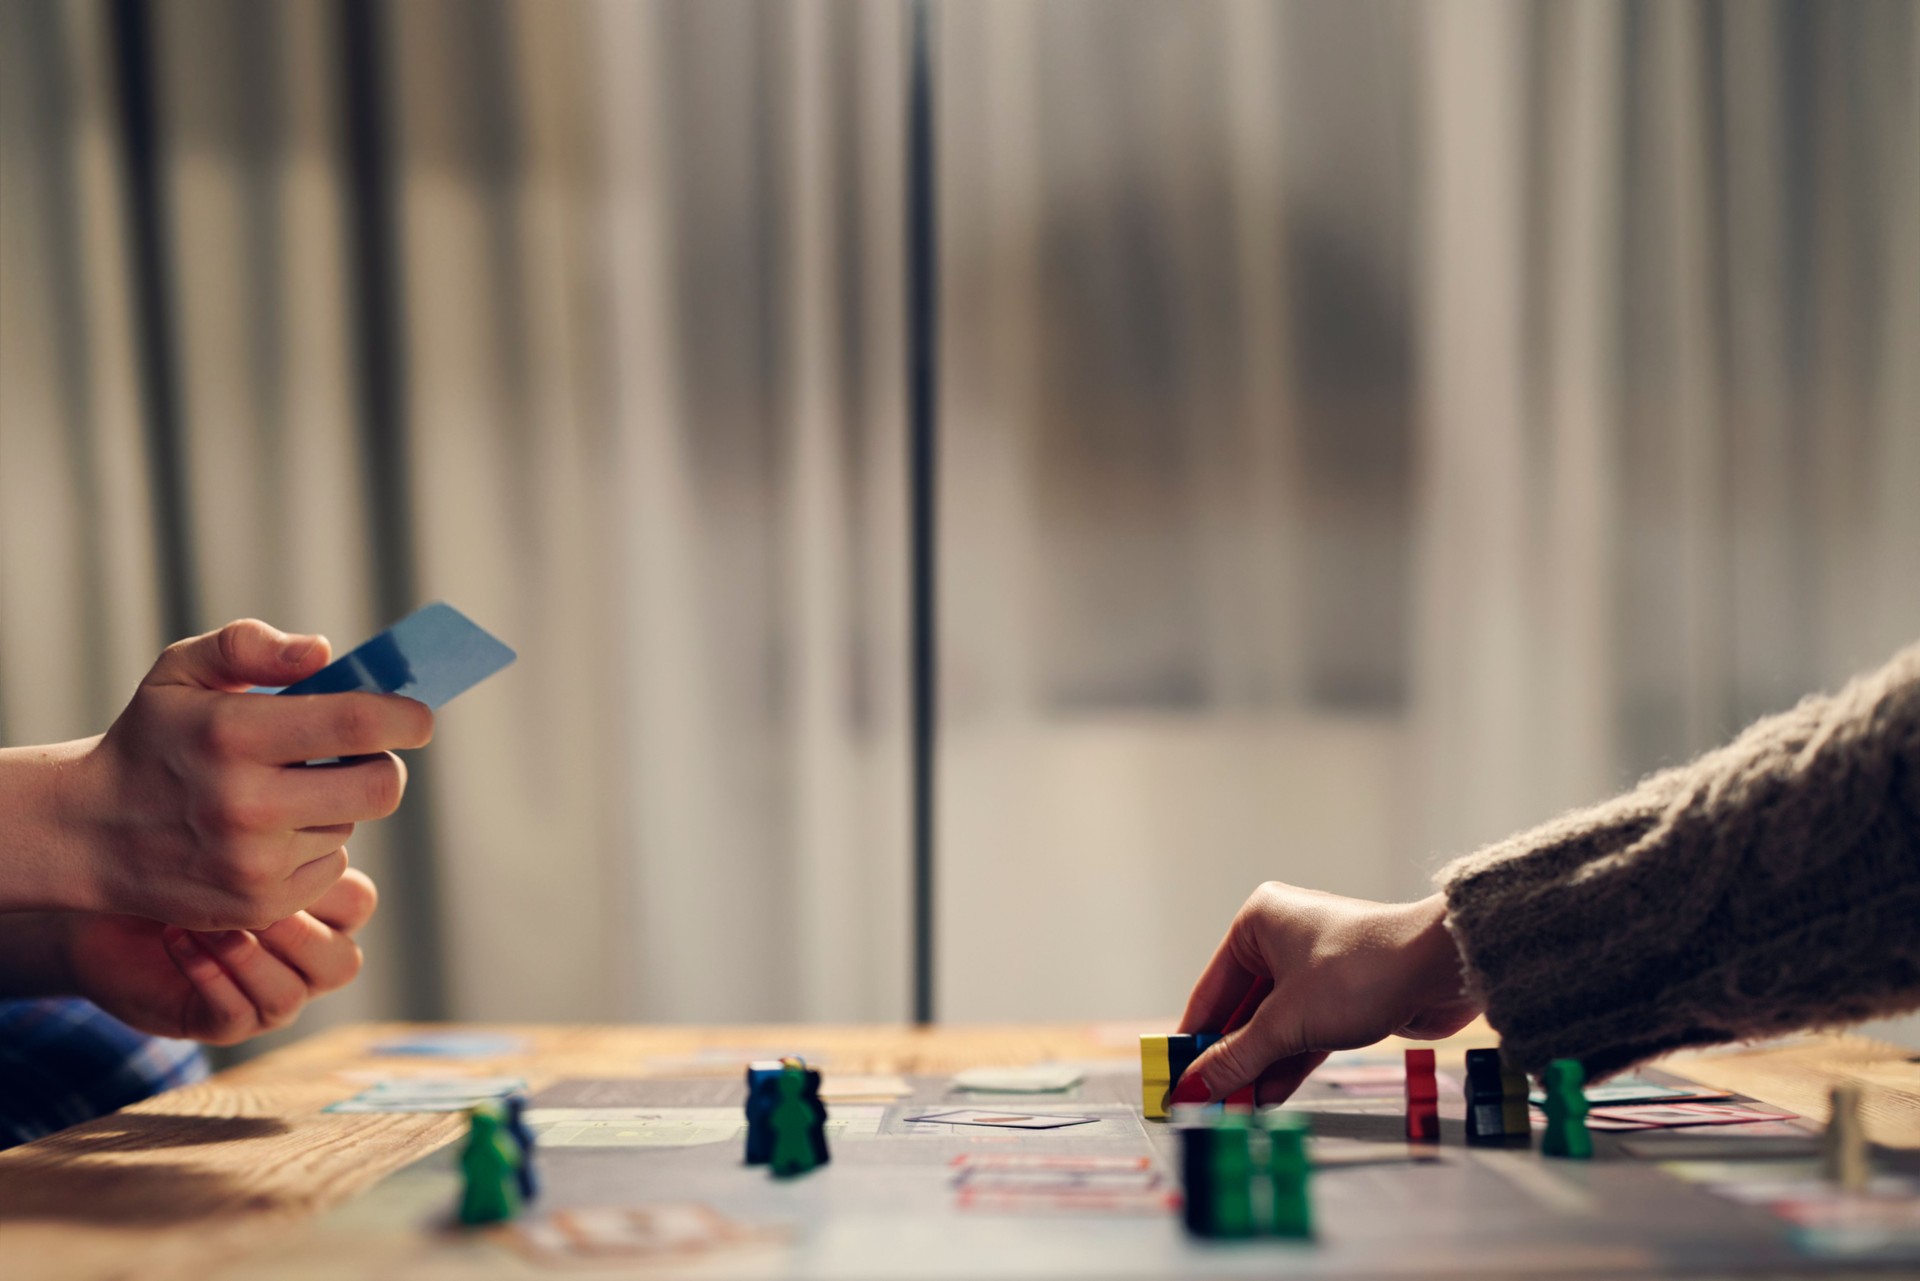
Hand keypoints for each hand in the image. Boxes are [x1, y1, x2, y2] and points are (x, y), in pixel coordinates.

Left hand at [64, 869, 378, 1045]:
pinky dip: (207, 975)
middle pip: (343, 963)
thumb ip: (274, 842)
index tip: (272, 853)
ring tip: (202, 922)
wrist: (108, 911)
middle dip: (296, 934)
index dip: (324, 882)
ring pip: (289, 997)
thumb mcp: (233, 844)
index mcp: (323, 913)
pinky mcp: (223, 1026)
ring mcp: (267, 999)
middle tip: (250, 901)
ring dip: (243, 956)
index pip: (359, 903)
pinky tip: (178, 940)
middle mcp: (304, 962)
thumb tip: (301, 820)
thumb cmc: (178, 866)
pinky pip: (235, 1015)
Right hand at [67, 620, 430, 928]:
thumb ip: (251, 645)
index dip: (407, 718)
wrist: (86, 832)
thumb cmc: (151, 738)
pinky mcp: (260, 906)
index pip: (358, 725)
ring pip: (352, 824)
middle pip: (382, 787)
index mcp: (232, 735)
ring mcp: (253, 864)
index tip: (417, 717)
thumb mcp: (181, 671)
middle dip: (385, 764)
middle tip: (364, 752)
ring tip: (284, 790)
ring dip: (339, 804)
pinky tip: (269, 832)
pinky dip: (315, 845)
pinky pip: (330, 866)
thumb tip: (325, 652)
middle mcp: (245, 804)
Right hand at [1175, 883, 1481, 1104]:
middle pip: (1241, 1012)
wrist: (1443, 967)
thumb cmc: (1360, 972)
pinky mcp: (1341, 997)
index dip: (1191, 1040)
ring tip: (1232, 1111)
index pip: (1210, 992)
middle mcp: (1281, 940)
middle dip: (1227, 1060)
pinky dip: (1286, 1064)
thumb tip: (1192, 1088)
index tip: (1173, 1077)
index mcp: (1256, 925)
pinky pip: (1302, 1033)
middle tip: (1203, 1103)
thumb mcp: (1287, 1022)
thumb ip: (1237, 1057)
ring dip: (1256, 1068)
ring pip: (1273, 1027)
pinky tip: (1265, 1098)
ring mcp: (1313, 970)